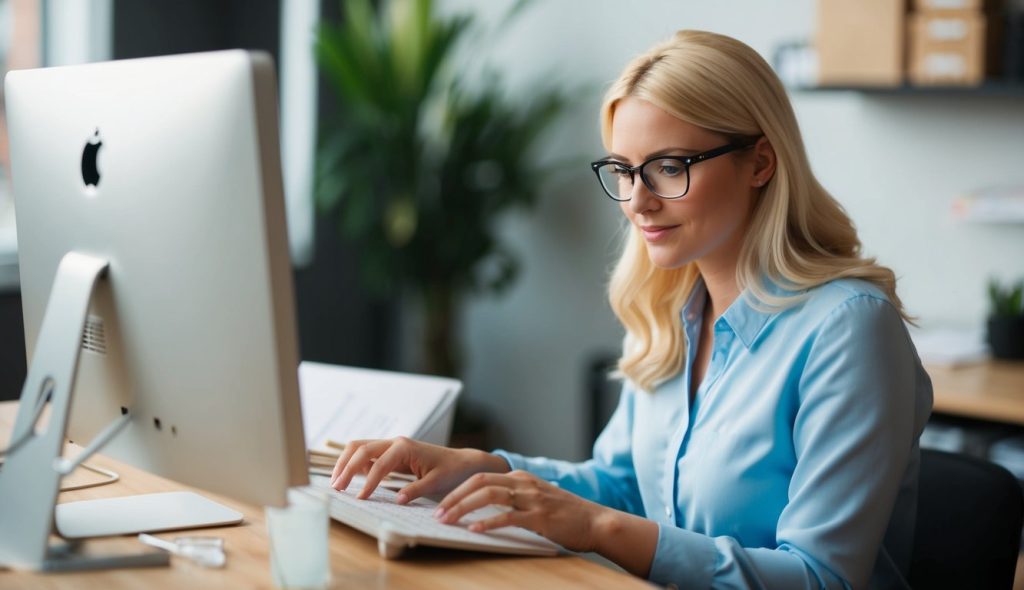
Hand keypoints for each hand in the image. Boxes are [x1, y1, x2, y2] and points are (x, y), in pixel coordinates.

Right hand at [330, 436, 508, 502]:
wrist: (460, 462)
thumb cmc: (450, 470)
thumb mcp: (436, 482)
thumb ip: (416, 490)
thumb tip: (397, 500)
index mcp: (405, 447)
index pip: (379, 464)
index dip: (367, 482)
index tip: (360, 498)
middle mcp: (394, 442)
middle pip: (361, 449)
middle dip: (346, 467)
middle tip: (336, 488)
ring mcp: (391, 445)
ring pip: (360, 448)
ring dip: (345, 462)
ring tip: (336, 482)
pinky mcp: (390, 452)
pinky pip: (367, 454)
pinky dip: (354, 463)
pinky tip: (349, 478)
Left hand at [433, 470, 607, 552]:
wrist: (596, 521)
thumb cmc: (566, 516)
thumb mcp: (536, 500)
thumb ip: (514, 500)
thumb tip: (484, 510)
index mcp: (521, 478)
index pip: (481, 477)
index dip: (458, 490)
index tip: (441, 504)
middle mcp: (524, 483)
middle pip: (480, 482)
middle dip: (454, 497)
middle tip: (437, 513)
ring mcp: (532, 499)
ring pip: (490, 496)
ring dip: (464, 508)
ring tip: (448, 520)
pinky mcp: (540, 516)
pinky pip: (508, 517)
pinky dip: (489, 523)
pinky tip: (475, 530)